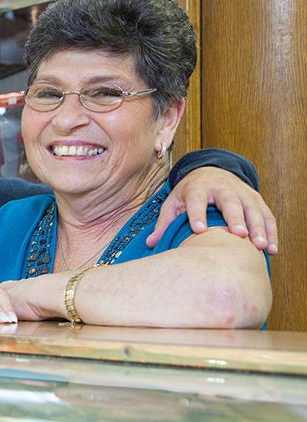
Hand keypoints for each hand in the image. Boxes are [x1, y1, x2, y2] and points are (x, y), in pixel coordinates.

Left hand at [152, 166, 277, 252]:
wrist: (212, 172)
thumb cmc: (189, 193)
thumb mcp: (173, 202)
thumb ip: (165, 222)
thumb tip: (150, 243)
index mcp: (198, 188)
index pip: (197, 201)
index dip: (198, 214)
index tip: (199, 230)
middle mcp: (222, 188)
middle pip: (231, 203)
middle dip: (236, 219)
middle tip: (239, 236)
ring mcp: (242, 193)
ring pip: (253, 210)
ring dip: (258, 228)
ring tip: (259, 247)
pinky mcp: (256, 199)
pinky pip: (266, 216)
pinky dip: (270, 232)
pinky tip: (271, 249)